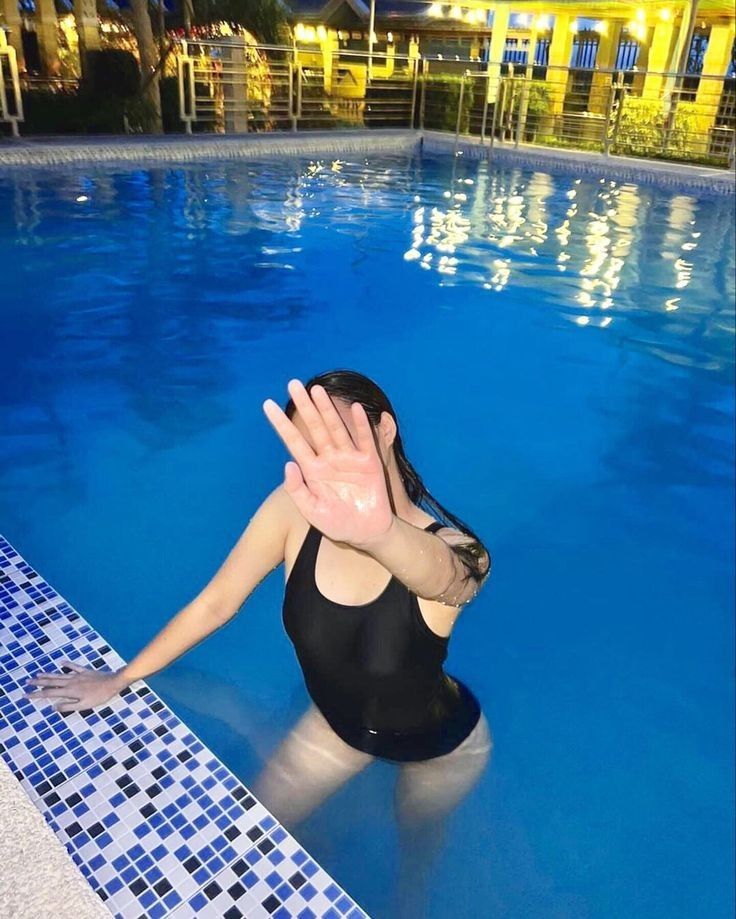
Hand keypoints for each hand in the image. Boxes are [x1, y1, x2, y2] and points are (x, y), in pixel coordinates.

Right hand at [23, 661, 127, 712]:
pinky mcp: (86, 671)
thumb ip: (68, 706)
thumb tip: (53, 707)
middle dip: (38, 683)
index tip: (25, 695)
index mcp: (69, 691)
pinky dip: (67, 664)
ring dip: (48, 674)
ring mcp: (78, 675)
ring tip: (38, 674)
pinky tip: (61, 662)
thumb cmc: (99, 697)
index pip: (49, 693)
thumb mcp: (84, 706)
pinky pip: (74, 667)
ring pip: (60, 674)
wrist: (113, 682)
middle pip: (51, 682)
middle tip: (26, 682)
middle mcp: (71, 682)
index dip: (36, 694)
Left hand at [262, 379, 393, 546]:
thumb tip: (288, 464)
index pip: (293, 441)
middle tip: (293, 384)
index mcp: (312, 470)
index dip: (281, 423)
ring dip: (327, 409)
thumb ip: (298, 490)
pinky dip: (361, 425)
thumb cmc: (337, 524)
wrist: (366, 533)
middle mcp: (329, 459)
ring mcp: (349, 459)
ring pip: (336, 428)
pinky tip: (355, 409)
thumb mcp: (312, 512)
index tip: (267, 405)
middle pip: (314, 427)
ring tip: (317, 389)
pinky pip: (365, 440)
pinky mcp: (369, 462)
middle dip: (304, 406)